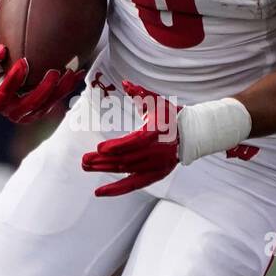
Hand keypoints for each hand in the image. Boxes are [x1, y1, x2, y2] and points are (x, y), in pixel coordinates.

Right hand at [0, 42, 82, 123]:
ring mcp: (27, 112)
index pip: (2, 95)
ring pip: (46, 105)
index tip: (23, 62)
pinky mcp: (41, 109)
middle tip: (53, 72)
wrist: (5, 73)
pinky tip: (77, 74)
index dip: (13, 80)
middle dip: (43, 89)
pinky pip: (56, 100)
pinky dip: (67, 87)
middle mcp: (11, 110)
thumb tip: (0, 52)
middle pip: (29, 104)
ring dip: (59, 90)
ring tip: (69, 73)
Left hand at [81, 80, 179, 196]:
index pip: (136, 142)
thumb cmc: (170, 116)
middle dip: (104, 160)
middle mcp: (157, 152)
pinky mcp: (155, 175)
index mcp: (157, 132)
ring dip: (105, 169)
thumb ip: (140, 94)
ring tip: (86, 167)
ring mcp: (156, 166)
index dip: (117, 146)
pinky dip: (116, 189)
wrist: (190, 134)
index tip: (100, 147)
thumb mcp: (157, 102)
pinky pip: (133, 185)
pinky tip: (100, 192)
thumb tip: (125, 83)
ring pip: (127, 170)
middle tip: (85, 159)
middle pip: (127, 159)